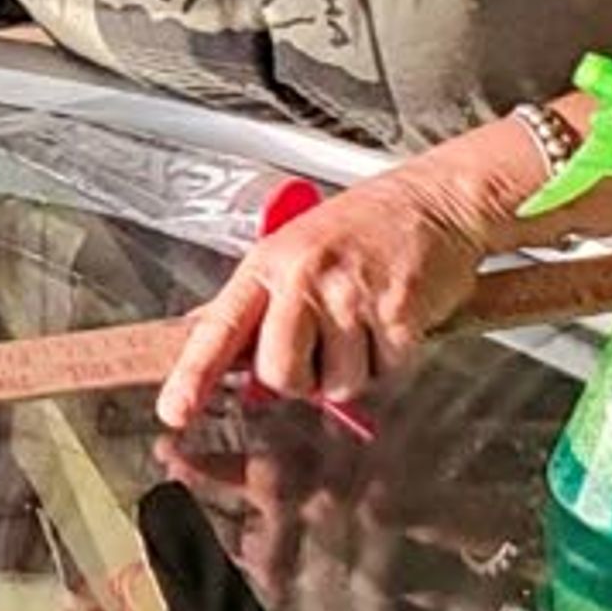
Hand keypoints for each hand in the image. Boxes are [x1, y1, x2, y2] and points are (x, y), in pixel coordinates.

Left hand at [151, 162, 500, 437]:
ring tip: (363, 325)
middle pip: (280, 374)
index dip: (193, 375)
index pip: (219, 327)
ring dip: (354, 370)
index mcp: (269, 264)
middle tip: (322, 348)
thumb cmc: (365, 228)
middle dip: (302, 379)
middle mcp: (304, 277)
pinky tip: (393, 322)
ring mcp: (351, 295)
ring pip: (337, 384)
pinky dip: (392, 359)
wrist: (436, 200)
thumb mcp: (293, 250)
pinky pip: (386, 372)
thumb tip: (208, 341)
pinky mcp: (397, 312)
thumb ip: (256, 303)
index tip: (176, 410)